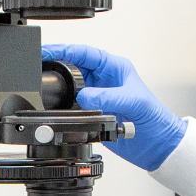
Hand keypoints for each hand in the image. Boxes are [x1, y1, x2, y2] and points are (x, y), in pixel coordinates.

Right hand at [39, 43, 186, 170]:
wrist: (158, 146)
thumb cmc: (155, 119)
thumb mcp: (134, 102)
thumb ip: (109, 97)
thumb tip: (84, 97)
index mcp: (114, 68)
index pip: (85, 53)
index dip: (65, 49)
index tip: (48, 50)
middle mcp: (104, 80)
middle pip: (72, 67)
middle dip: (55, 64)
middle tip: (38, 64)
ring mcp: (97, 97)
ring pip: (70, 87)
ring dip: (58, 87)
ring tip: (42, 85)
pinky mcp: (93, 114)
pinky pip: (72, 108)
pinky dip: (62, 108)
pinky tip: (54, 107)